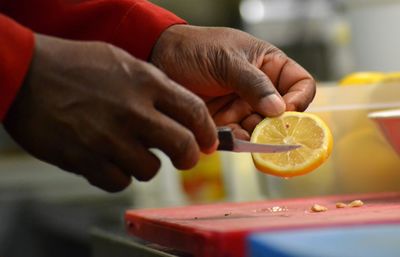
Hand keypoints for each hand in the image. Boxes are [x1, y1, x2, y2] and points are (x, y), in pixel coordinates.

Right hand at [3, 34, 216, 191]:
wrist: (26, 73)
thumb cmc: (75, 65)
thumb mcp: (123, 62)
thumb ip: (155, 86)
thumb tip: (180, 112)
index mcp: (146, 82)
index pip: (195, 112)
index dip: (207, 132)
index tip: (207, 142)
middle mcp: (133, 111)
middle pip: (183, 147)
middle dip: (189, 157)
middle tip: (184, 158)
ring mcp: (109, 137)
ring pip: (150, 170)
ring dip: (145, 164)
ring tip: (130, 151)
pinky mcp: (85, 159)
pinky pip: (119, 182)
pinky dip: (118, 175)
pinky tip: (108, 160)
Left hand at [151, 25, 315, 139]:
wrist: (159, 59)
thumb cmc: (195, 49)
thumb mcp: (227, 60)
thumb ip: (254, 84)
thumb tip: (280, 110)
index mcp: (268, 66)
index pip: (300, 85)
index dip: (298, 100)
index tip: (285, 111)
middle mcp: (259, 89)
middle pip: (281, 114)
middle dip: (273, 125)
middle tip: (261, 131)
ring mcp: (241, 106)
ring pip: (259, 130)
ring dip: (252, 135)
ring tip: (237, 131)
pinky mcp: (224, 122)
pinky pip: (237, 137)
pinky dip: (234, 140)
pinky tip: (224, 135)